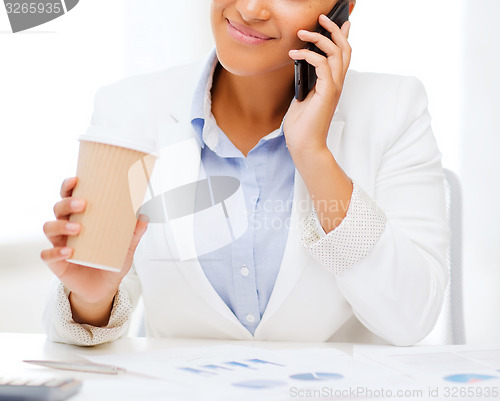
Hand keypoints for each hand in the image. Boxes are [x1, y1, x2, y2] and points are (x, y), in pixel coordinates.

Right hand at [41, 177, 148, 305]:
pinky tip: (68, 251)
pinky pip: (47, 255)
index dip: (68, 187)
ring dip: (62, 225)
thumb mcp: (126, 246)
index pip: (69, 197)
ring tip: (79, 228)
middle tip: (83, 204)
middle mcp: (66, 228)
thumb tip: (144, 216)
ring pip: (49, 228)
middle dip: (67, 203)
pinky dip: (55, 252)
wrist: (104, 288)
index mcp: (80, 218)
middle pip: (58, 209)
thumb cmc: (111, 260)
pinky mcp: (56, 263)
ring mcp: (59, 244)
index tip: (76, 180)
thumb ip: (135, 232)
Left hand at [284, 15, 350, 156]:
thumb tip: (301, 62)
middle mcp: (337, 83)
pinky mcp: (327, 93)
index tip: (341, 22)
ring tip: (302, 33)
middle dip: (334, 30)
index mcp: (333, 83)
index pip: (343, 55)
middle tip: (321, 17)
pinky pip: (323, 65)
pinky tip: (295, 54)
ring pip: (336, 53)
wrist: (304, 144)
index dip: (343, 36)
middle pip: (344, 49)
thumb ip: (307, 79)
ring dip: (320, 38)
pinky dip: (309, 56)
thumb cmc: (302, 124)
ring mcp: (334, 88)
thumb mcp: (303, 95)